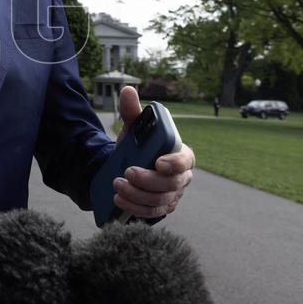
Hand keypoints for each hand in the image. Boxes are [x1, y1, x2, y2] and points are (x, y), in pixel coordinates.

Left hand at [112, 86, 194, 218]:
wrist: (126, 166)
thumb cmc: (137, 145)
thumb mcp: (133, 127)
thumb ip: (132, 110)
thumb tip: (128, 90)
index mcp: (180, 154)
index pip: (185, 160)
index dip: (175, 163)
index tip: (158, 162)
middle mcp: (181, 176)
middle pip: (172, 184)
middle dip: (148, 180)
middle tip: (126, 173)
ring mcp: (173, 194)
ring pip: (160, 200)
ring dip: (137, 194)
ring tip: (117, 185)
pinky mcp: (162, 208)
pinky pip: (153, 213)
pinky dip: (136, 208)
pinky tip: (120, 199)